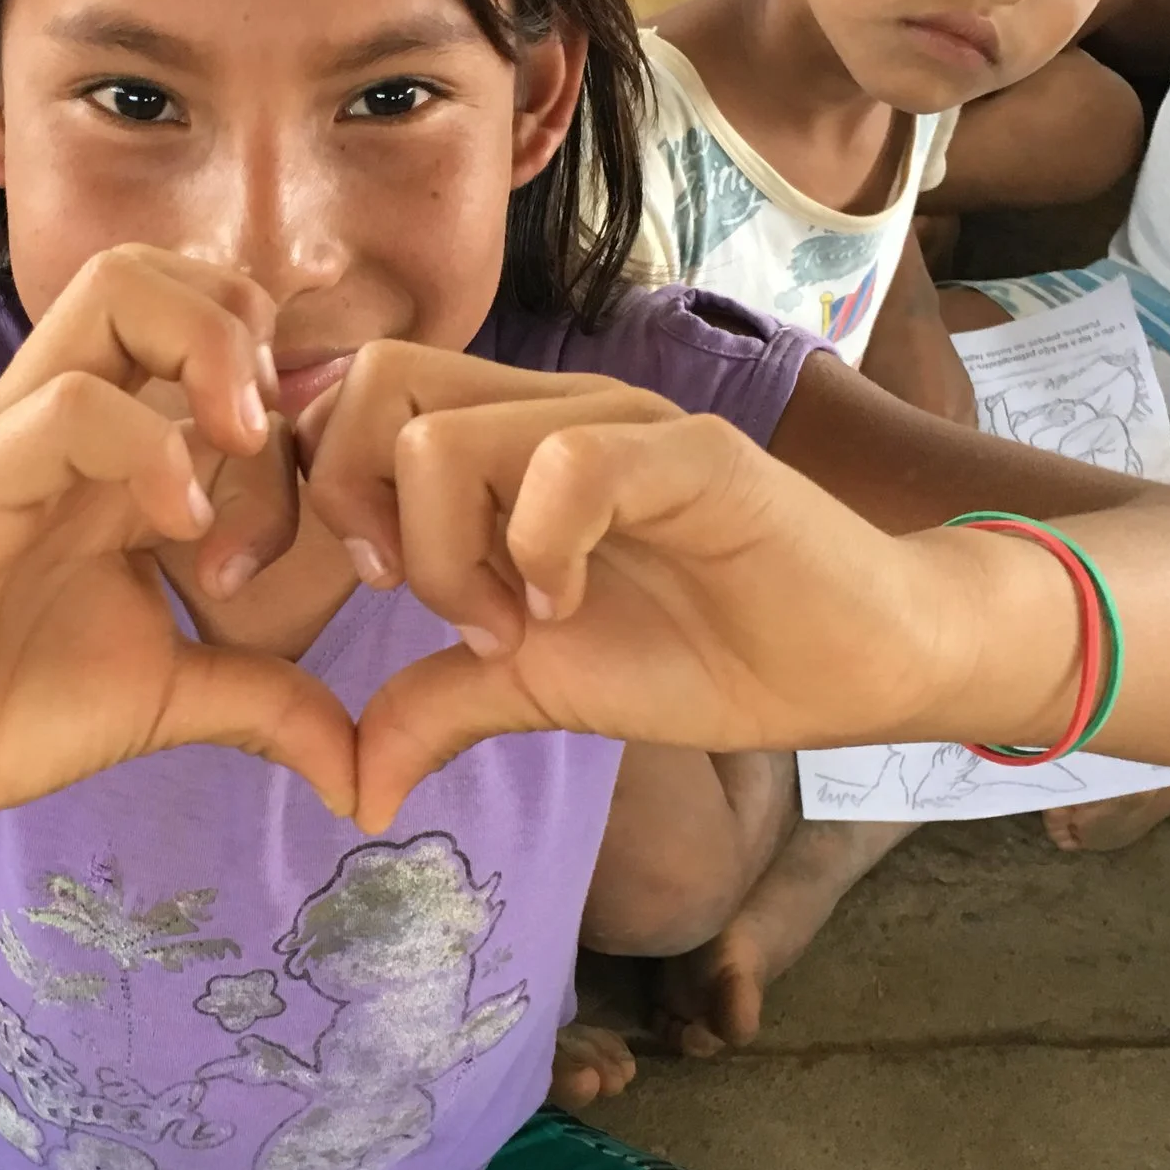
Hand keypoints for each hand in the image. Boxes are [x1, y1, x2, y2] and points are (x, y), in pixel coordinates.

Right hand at [0, 246, 355, 844]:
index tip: (323, 511)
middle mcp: (61, 420)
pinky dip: (150, 447)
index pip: (209, 331)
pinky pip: (70, 403)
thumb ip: (265, 702)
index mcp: (111, 450)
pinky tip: (179, 532)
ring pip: (115, 289)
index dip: (291, 394)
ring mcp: (8, 438)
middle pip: (159, 268)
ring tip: (244, 457)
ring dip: (211, 354)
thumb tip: (361, 772)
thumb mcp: (167, 700)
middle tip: (277, 447)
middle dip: (248, 330)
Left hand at [306, 374, 998, 831]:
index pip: (353, 396)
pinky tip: (572, 606)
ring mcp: (619, 423)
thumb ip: (437, 706)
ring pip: (448, 434)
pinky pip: (569, 465)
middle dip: (358, 502)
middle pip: (375, 382)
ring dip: (448, 551)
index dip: (318, 487)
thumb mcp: (536, 687)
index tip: (349, 588)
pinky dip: (543, 551)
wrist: (852, 664)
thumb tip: (352, 786)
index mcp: (502, 441)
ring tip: (511, 622)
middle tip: (418, 599)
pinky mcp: (693, 454)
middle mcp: (549, 409)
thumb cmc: (703, 654)